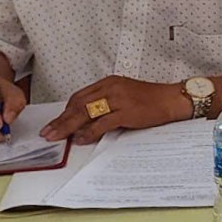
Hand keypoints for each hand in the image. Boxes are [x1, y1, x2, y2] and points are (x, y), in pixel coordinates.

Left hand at [43, 75, 188, 143]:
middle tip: (48, 133)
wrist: (173, 99)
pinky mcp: (127, 111)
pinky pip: (102, 123)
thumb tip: (85, 122)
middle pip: (78, 104)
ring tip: (58, 137)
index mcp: (109, 82)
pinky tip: (81, 139)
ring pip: (86, 112)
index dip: (64, 112)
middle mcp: (111, 88)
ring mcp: (119, 99)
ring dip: (69, 126)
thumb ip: (105, 104)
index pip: (80, 97)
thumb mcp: (124, 95)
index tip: (54, 123)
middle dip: (61, 120)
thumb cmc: (151, 99)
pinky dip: (89, 132)